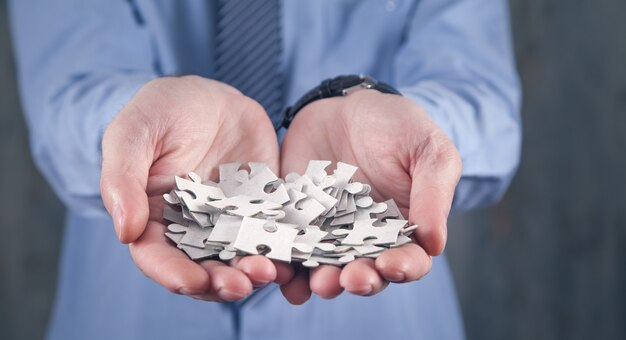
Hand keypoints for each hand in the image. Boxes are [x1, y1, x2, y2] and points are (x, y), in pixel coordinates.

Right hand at [100, 76, 292, 301]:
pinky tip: (295, 250)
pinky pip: (273, 234)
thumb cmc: (159, 112)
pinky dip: (283, 248)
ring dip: (254, 273)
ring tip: (270, 271)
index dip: (174, 275)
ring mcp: (230, 222)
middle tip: (242, 285)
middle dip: (221, 283)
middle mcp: (193, 229)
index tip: (193, 281)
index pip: (159, 258)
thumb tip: (125, 232)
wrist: (207, 97)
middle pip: (204, 269)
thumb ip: (122, 180)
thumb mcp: (132, 134)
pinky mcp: (261, 210)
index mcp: (154, 219)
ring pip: (240, 259)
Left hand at [279, 90, 461, 303]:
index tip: (390, 265)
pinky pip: (290, 248)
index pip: (409, 261)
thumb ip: (433, 194)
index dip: (403, 269)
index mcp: (403, 230)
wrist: (348, 107)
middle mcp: (366, 240)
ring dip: (322, 282)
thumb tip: (435, 244)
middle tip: (350, 278)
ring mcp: (328, 233)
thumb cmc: (399, 128)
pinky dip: (286, 264)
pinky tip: (281, 267)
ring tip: (317, 283)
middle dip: (359, 280)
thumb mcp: (428, 151)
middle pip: (365, 273)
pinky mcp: (297, 222)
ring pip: (326, 269)